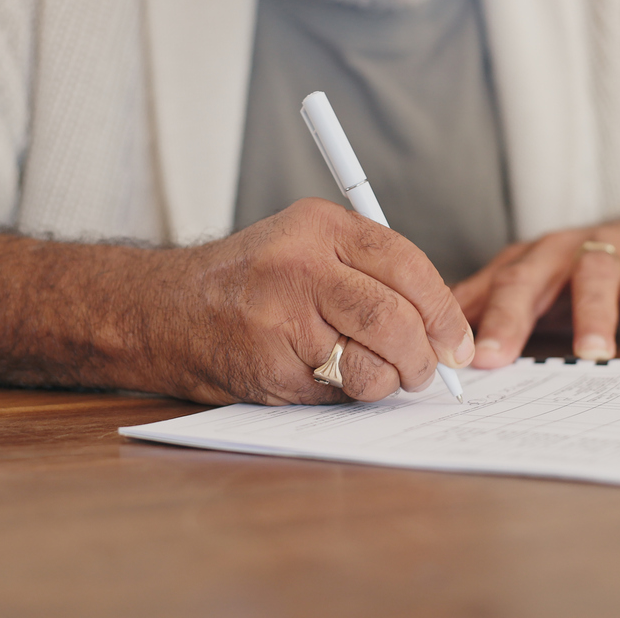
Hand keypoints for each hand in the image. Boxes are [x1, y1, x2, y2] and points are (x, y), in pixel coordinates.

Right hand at [0, 198, 474, 404]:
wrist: (160, 311)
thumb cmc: (247, 284)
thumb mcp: (307, 248)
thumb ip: (369, 273)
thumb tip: (445, 329)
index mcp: (320, 225)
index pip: (407, 264)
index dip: (444, 311)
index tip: (459, 343)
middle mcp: (301, 263)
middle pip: (397, 318)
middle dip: (424, 357)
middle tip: (427, 372)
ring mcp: (280, 314)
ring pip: (373, 362)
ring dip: (387, 382)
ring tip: (373, 376)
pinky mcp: (267, 363)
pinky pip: (335, 390)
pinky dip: (344, 394)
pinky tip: (322, 379)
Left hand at [451, 204, 619, 366]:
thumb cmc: (582, 276)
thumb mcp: (532, 287)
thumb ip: (485, 309)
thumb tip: (431, 343)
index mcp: (524, 262)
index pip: (487, 288)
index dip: (465, 321)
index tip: (448, 359)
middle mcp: (558, 254)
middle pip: (526, 278)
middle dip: (508, 317)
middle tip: (493, 356)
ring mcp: (606, 258)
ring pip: (594, 279)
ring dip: (592, 317)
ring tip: (589, 355)